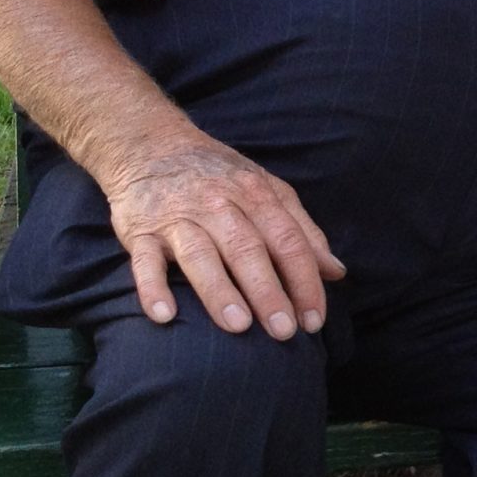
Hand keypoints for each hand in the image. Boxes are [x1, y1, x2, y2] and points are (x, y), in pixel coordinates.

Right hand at [101, 135, 346, 338]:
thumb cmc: (219, 177)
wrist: (151, 145)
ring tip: (238, 325)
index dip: (305, 281)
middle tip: (284, 331)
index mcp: (256, 196)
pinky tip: (165, 315)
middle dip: (268, 291)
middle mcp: (218, 205)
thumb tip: (337, 272)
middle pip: (247, 250)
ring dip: (220, 291)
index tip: (314, 320)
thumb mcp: (267, 190)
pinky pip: (143, 261)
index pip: (288, 241)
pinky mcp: (140, 230)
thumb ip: (303, 231)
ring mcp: (178, 217)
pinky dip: (152, 287)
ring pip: (200, 255)